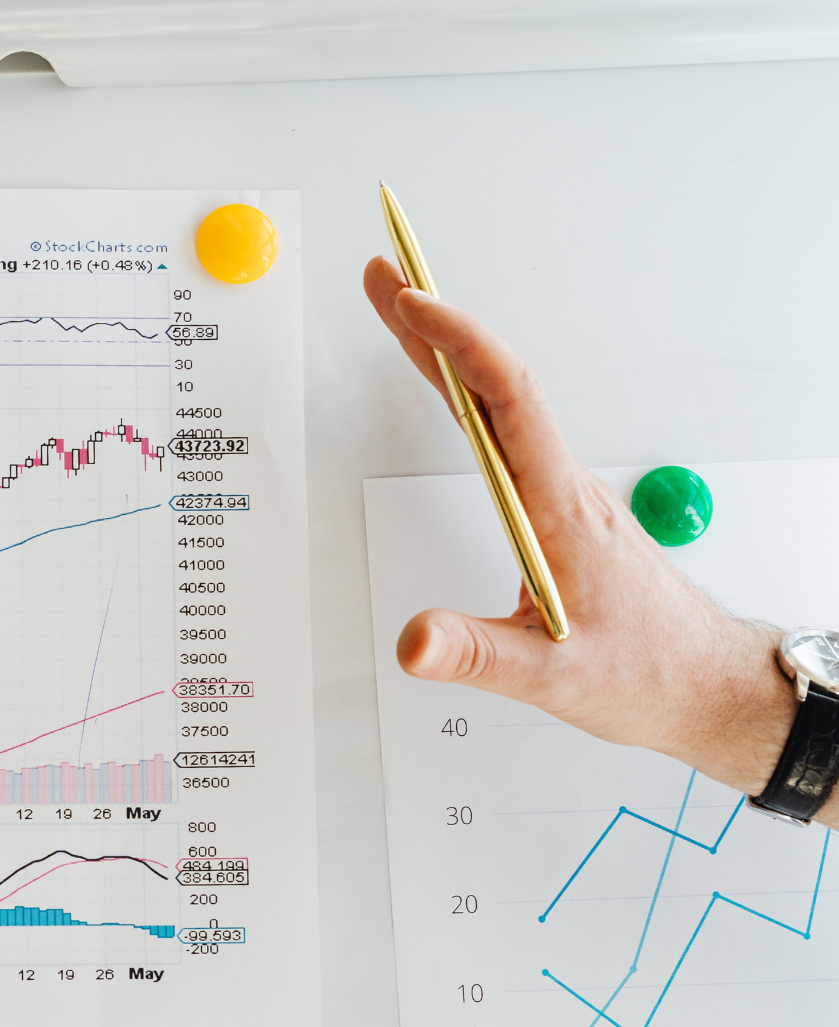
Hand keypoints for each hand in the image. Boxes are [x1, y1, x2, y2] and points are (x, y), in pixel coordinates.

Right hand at [362, 256, 802, 806]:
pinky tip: (443, 390)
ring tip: (399, 310)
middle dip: (433, 326)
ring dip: (446, 355)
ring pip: (497, 405)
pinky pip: (502, 433)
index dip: (458, 345)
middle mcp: (562, 488)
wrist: (707, 688)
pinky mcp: (556, 511)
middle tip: (384, 273)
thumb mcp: (553, 678)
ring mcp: (560, 495)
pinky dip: (463, 396)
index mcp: (560, 509)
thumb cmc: (647, 674)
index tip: (413, 302)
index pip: (507, 401)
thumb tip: (414, 641)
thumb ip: (477, 656)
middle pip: (492, 385)